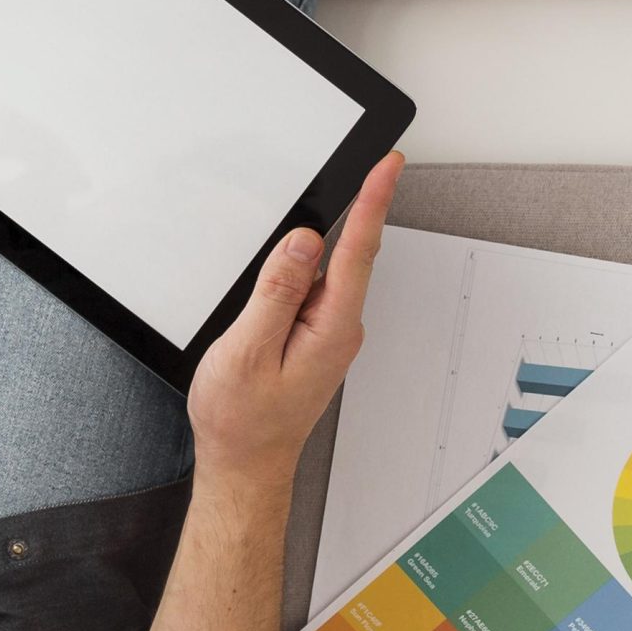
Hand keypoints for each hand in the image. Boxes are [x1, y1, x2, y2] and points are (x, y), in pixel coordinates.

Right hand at [187, 152, 401, 489]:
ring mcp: (327, 335)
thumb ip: (278, 291)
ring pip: (320, 276)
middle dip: (345, 214)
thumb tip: (305, 241)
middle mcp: (339, 329)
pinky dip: (290, 280)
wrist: (243, 465)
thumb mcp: (248, 348)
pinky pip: (307, 295)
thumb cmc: (242, 419)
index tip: (389, 165)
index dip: (374, 202)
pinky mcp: (311, 340)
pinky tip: (266, 293)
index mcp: (331, 328)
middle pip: (344, 255)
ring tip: (269, 282)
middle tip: (345, 176)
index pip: (358, 251)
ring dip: (300, 258)